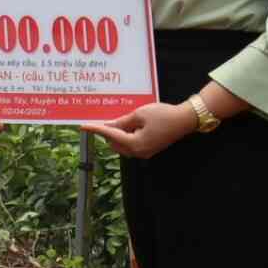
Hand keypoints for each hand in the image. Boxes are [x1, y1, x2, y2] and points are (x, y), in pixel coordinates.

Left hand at [78, 101, 199, 159]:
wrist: (184, 120)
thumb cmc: (163, 115)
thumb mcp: (139, 114)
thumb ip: (122, 122)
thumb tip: (108, 126)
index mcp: (135, 144)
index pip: (110, 136)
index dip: (96, 129)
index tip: (83, 126)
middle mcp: (138, 152)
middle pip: (114, 143)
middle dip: (109, 132)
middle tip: (107, 118)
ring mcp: (144, 153)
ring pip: (122, 145)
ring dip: (118, 134)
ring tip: (123, 119)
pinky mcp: (148, 149)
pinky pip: (131, 144)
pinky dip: (126, 135)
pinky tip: (129, 124)